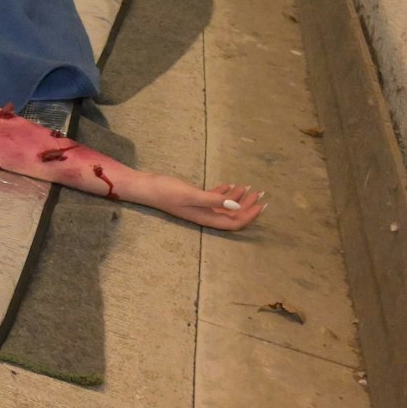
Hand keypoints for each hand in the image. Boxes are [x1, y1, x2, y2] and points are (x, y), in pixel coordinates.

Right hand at [141, 178, 266, 230]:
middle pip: (232, 215)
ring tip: (248, 187)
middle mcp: (205, 215)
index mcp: (206, 218)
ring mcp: (200, 208)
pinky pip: (215, 199)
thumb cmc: (166, 191)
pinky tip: (230, 185)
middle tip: (259, 193)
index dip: (249, 216)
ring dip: (238, 198)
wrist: (146, 186)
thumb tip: (236, 206)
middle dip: (248, 206)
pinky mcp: (194, 199)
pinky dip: (225, 193)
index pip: (234, 222)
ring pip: (225, 207)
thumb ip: (214, 199)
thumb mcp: (191, 194)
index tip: (261, 204)